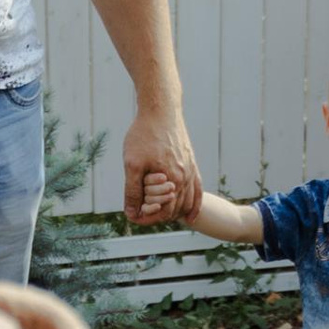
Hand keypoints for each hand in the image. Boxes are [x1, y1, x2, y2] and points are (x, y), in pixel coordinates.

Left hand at [123, 105, 198, 227]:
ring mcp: (191, 171)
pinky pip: (197, 190)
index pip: (163, 213)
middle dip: (158, 216)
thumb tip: (131, 214)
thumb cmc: (144, 134)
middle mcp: (186, 178)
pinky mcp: (192, 163)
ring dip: (174, 213)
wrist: (161, 109)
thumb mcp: (132, 164)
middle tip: (142, 214)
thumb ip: (133, 191)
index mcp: (172, 180)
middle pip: (175, 210)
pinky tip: (189, 216)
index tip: (134, 216)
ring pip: (187, 202)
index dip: (147, 218)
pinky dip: (194, 205)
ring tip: (159, 214)